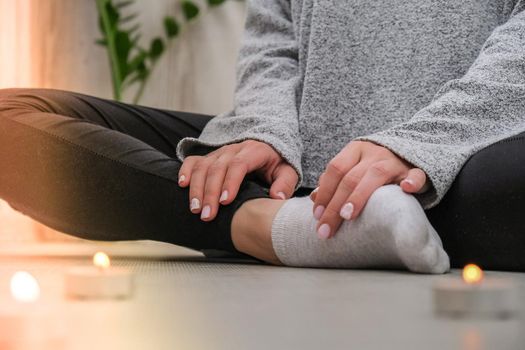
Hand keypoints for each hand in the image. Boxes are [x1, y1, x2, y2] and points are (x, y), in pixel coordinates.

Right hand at [178, 140, 297, 220]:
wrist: (269, 148)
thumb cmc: (277, 164)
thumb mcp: (288, 171)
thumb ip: (284, 184)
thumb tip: (277, 198)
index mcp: (254, 151)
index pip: (239, 165)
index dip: (230, 182)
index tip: (225, 202)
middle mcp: (234, 149)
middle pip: (217, 168)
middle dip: (210, 192)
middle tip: (207, 215)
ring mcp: (220, 152)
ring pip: (203, 166)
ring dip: (197, 188)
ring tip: (195, 208)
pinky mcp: (210, 156)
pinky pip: (194, 160)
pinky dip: (185, 171)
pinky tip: (182, 185)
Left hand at [310, 141, 428, 238]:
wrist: (408, 155)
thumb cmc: (373, 168)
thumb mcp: (353, 168)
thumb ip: (335, 181)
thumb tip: (313, 198)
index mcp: (356, 150)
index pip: (335, 169)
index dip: (324, 193)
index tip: (316, 216)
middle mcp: (374, 153)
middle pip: (350, 177)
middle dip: (334, 205)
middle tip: (325, 228)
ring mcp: (395, 160)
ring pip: (375, 175)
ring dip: (359, 196)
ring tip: (347, 216)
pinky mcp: (416, 170)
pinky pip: (416, 174)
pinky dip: (412, 181)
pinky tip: (406, 189)